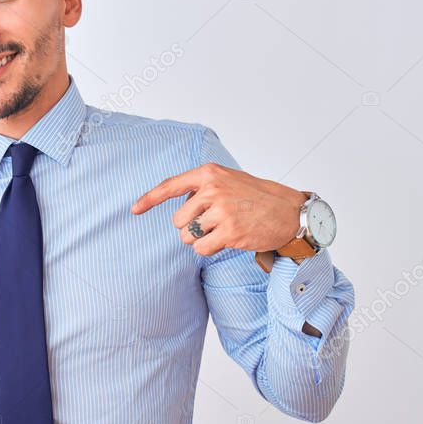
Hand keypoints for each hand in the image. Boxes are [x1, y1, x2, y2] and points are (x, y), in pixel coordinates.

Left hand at [131, 163, 306, 256]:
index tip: (134, 210)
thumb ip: (201, 188)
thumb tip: (177, 210)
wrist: (289, 211)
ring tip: (225, 229)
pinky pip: (202, 249)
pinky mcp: (229, 232)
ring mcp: (220, 210)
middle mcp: (212, 189)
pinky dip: (210, 250)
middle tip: (215, 223)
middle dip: (191, 228)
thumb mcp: (227, 180)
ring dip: (202, 239)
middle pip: (178, 220)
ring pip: (188, 237)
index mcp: (208, 173)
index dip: (149, 199)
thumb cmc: (256, 197)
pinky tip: (228, 240)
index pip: (170, 186)